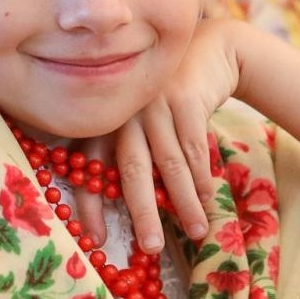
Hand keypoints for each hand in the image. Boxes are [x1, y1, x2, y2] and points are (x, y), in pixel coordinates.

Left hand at [78, 19, 243, 254]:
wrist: (208, 50)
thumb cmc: (168, 101)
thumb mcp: (143, 124)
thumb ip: (134, 159)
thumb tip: (130, 214)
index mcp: (107, 122)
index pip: (91, 169)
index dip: (90, 205)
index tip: (96, 240)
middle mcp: (125, 113)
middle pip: (131, 169)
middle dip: (142, 212)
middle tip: (150, 247)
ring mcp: (154, 103)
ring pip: (169, 163)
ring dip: (185, 201)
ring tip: (198, 231)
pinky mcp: (184, 97)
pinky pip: (194, 146)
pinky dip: (202, 176)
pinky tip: (209, 197)